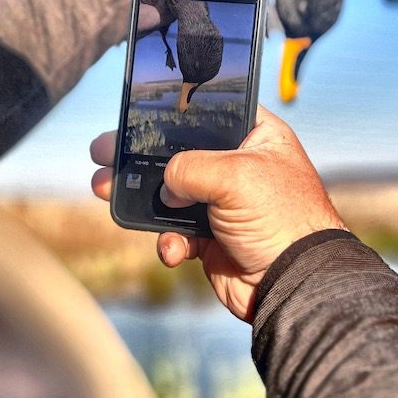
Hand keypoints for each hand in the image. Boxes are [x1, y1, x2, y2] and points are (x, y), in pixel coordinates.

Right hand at [89, 106, 347, 321]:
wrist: (294, 283)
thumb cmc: (282, 219)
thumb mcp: (234, 176)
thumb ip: (188, 167)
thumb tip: (165, 184)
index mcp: (256, 136)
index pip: (207, 114)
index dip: (170, 114)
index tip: (133, 115)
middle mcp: (239, 165)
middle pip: (178, 153)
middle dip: (138, 157)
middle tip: (103, 153)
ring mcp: (223, 203)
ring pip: (169, 194)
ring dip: (140, 198)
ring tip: (105, 192)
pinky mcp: (211, 237)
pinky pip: (175, 232)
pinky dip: (167, 241)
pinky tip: (173, 249)